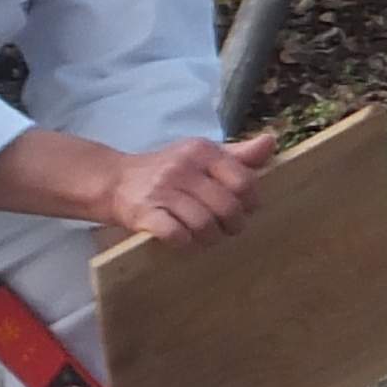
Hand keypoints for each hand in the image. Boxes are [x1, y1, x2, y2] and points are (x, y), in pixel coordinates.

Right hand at [99, 132, 274, 246]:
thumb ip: (238, 154)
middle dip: (234, 225)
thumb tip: (271, 143)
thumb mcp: (203, 155)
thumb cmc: (169, 171)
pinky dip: (186, 244)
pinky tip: (187, 242)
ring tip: (210, 238)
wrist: (115, 181)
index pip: (243, 181)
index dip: (251, 202)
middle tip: (231, 229)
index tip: (247, 210)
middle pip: (226, 207)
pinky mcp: (144, 213)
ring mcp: (162, 190)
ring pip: (204, 223)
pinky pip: (176, 234)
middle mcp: (183, 168)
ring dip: (212, 238)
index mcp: (203, 151)